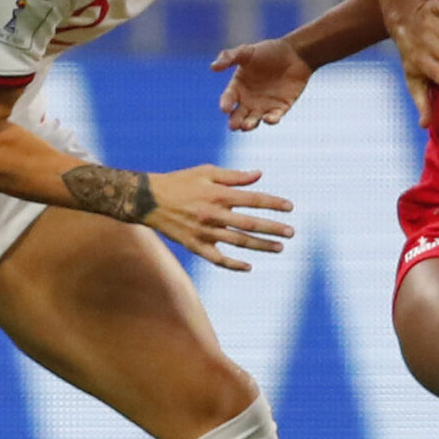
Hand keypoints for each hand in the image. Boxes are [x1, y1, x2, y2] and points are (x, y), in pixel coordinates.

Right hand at [144, 166, 294, 272]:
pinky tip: (248, 266)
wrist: (148, 200)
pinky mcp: (194, 245)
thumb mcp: (206, 172)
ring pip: (238, 242)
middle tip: (291, 232)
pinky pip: (216, 258)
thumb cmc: (180, 182)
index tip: (290, 207)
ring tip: (279, 248)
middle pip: (249, 223)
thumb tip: (259, 175)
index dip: (273, 203)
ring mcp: (203, 232)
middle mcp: (213, 214)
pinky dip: (233, 264)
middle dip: (273, 228)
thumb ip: (234, 176)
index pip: (252, 199)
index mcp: (217, 194)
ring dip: (260, 246)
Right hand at [212, 37, 312, 131]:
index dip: (225, 103)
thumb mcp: (247, 51)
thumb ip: (230, 57)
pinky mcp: (281, 108)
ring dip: (250, 124)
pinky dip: (271, 120)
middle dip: (235, 121)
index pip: (228, 98)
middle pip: (238, 115)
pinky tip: (269, 119)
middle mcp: (248, 100)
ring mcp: (264, 105)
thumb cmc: (269, 51)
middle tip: (234, 125)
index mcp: (238, 87)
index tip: (224, 108)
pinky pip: (274, 117)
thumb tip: (213, 67)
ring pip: (254, 120)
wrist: (295, 53)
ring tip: (246, 126)